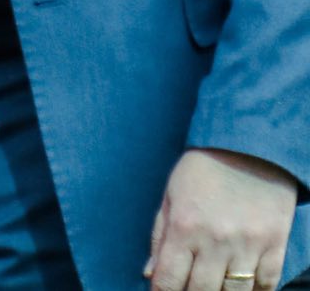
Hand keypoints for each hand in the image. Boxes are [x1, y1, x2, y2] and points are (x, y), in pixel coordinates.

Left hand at [145, 146, 295, 290]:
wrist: (248, 148)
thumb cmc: (202, 171)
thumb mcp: (171, 196)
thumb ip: (159, 237)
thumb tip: (150, 274)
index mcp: (183, 226)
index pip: (168, 279)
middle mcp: (214, 240)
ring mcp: (247, 245)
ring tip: (215, 288)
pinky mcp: (274, 245)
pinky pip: (266, 285)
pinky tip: (242, 286)